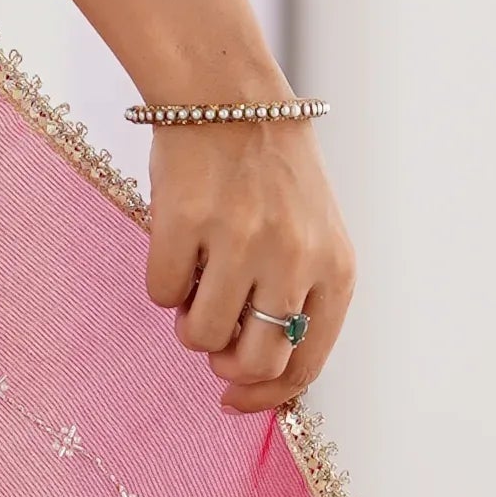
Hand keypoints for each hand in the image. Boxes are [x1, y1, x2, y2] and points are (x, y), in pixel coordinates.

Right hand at [141, 117, 353, 416]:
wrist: (227, 97)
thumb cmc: (270, 175)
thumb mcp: (310, 238)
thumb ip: (297, 301)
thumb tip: (252, 376)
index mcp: (335, 269)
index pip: (305, 364)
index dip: (265, 396)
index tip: (231, 400)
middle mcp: (294, 259)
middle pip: (253, 362)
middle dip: (225, 361)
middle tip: (212, 328)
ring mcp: (239, 241)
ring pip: (200, 335)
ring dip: (188, 318)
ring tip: (197, 276)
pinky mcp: (185, 222)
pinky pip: (161, 293)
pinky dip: (163, 280)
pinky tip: (177, 243)